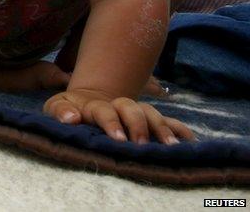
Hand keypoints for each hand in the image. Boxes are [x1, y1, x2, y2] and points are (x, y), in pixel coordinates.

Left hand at [44, 88, 194, 144]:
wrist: (87, 101)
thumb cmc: (70, 109)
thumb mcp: (57, 107)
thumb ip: (60, 111)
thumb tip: (71, 118)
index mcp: (96, 105)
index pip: (105, 111)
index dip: (111, 123)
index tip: (118, 139)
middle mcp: (119, 106)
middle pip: (132, 109)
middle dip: (138, 125)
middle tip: (141, 146)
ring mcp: (135, 113)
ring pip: (152, 114)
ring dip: (162, 129)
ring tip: (172, 147)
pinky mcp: (148, 121)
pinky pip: (169, 123)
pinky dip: (181, 131)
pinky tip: (192, 142)